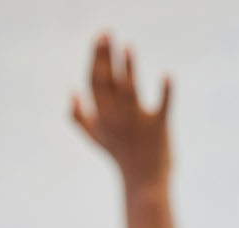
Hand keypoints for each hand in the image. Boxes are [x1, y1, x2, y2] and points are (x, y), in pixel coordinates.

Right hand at [72, 34, 172, 189]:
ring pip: (129, 91)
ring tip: (128, 47)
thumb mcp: (95, 137)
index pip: (94, 82)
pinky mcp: (159, 128)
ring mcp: (137, 123)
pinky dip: (166, 91)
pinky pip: (163, 107)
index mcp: (101, 116)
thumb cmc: (120, 156)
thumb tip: (71, 91)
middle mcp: (116, 118)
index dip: (96, 58)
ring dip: (128, 68)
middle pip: (107, 81)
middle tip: (108, 33)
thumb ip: (78, 117)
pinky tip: (167, 74)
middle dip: (106, 56)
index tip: (100, 37)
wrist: (144, 182)